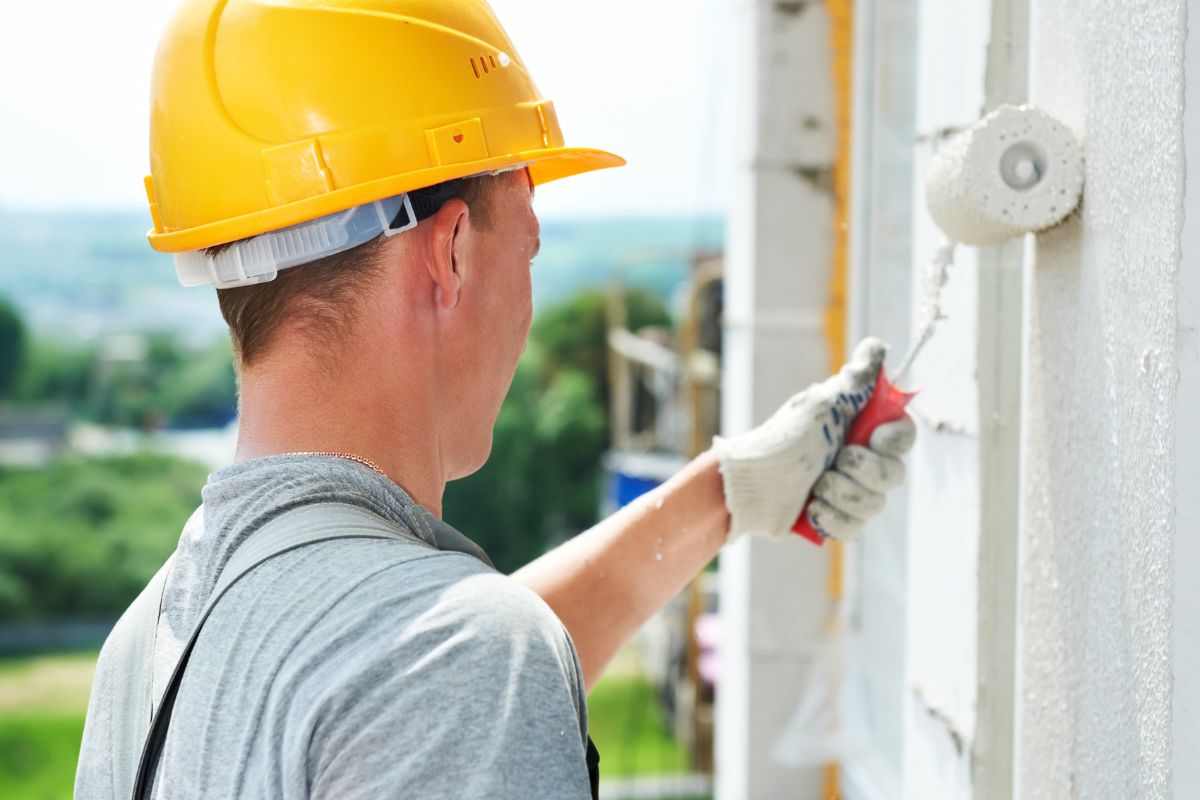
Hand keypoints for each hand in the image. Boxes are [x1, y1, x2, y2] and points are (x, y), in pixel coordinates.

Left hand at [712, 339, 915, 541]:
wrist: (748, 479)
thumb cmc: (783, 437)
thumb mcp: (820, 404)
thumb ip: (856, 380)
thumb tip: (877, 346)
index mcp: (863, 430)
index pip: (904, 435)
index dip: (895, 440)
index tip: (872, 437)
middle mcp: (863, 461)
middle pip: (894, 475)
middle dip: (866, 472)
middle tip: (836, 462)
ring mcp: (851, 492)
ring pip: (875, 505)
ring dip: (845, 495)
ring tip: (817, 486)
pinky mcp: (835, 519)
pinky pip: (854, 529)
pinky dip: (834, 519)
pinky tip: (812, 509)